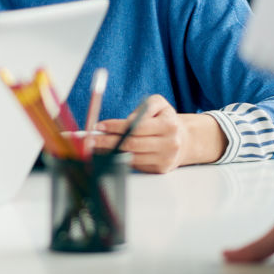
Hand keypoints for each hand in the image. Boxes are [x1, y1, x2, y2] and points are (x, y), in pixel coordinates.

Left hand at [92, 95, 224, 172]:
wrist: (183, 139)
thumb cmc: (165, 119)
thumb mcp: (159, 104)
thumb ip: (144, 107)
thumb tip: (127, 121)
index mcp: (168, 126)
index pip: (137, 127)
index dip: (116, 127)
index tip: (99, 126)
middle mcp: (169, 144)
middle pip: (132, 145)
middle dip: (107, 141)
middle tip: (90, 139)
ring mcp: (164, 159)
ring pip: (131, 157)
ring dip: (110, 152)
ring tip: (95, 146)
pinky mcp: (159, 169)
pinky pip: (135, 164)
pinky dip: (119, 159)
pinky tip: (108, 153)